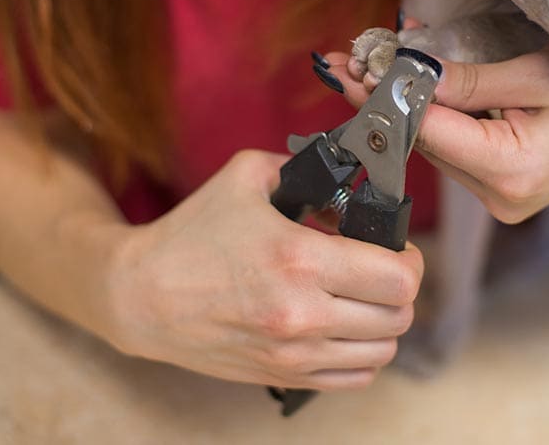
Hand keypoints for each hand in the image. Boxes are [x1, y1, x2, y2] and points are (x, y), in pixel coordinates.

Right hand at [107, 150, 423, 389]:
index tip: (395, 248)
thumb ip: (307, 169)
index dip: (408, 258)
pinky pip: (356, 377)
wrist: (140, 296)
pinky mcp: (284, 375)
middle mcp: (302, 314)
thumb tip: (352, 180)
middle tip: (378, 268)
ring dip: (383, 321)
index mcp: (298, 259)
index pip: (398, 277)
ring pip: (384, 351)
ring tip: (361, 297)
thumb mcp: (248, 176)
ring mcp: (294, 353)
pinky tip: (343, 326)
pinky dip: (362, 353)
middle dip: (398, 287)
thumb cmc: (192, 234)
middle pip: (399, 316)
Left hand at [327, 47, 548, 222]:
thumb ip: (469, 79)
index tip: (349, 65)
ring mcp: (500, 198)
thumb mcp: (540, 72)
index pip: (428, 131)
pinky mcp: (501, 188)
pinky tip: (410, 81)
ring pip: (435, 145)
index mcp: (512, 170)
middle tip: (343, 59)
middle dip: (384, 98)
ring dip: (404, 104)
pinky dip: (433, 113)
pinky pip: (455, 147)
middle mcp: (500, 197)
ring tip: (370, 60)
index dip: (384, 97)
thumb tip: (403, 74)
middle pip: (424, 142)